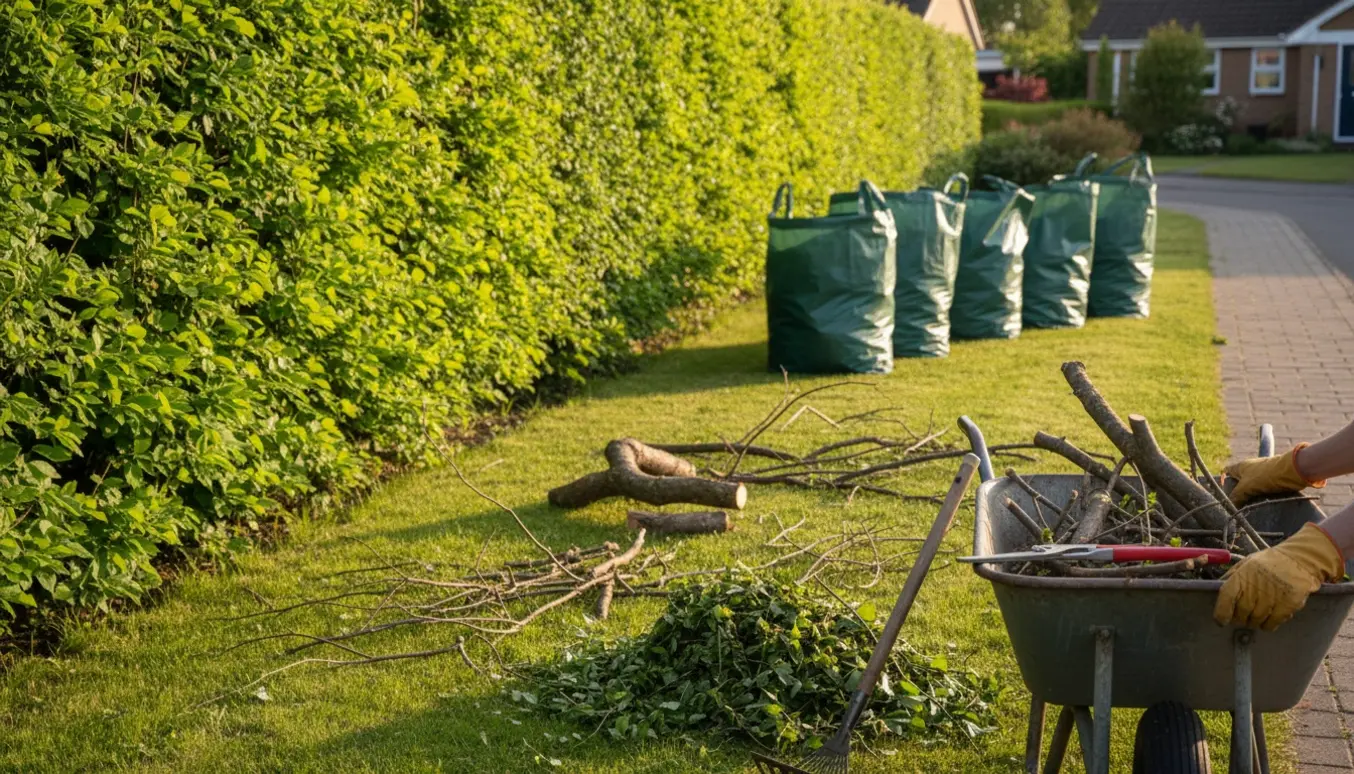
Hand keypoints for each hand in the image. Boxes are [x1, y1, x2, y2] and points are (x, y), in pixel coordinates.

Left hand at [1213, 523, 1344, 629]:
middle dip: (1239, 619)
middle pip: (1241, 613)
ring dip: (1253, 622)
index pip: (1226, 598)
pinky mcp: (1287, 606)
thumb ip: (1232, 576)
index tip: (1221, 620)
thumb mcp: (1247, 563)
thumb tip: (1218, 588)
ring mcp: (1271, 598)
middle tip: (1241, 617)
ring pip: (1256, 620)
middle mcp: (1254, 588)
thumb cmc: (1270, 562)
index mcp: (1242, 576)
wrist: (1299, 559)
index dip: (1222, 612)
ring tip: (1255, 616)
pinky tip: (1268, 619)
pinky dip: (1268, 625)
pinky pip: (1272, 623)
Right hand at [1223, 444, 1322, 504]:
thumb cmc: (1264, 476)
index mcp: (1241, 466)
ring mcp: (1262, 473)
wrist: (1290, 472)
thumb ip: (1236, 496)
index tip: (1223, 494)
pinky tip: (1260, 504)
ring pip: (1252, 486)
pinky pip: (1262, 489)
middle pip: (1239, 481)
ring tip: (1248, 506)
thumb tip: (1228, 505)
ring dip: (1250, 496)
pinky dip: (1261, 496)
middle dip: (1238, 492)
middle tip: (1236, 504)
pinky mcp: (1272, 479)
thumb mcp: (1245, 487)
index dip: (1223, 481)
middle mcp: (1250, 468)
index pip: (1226, 472)